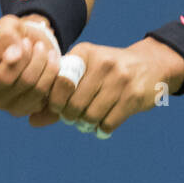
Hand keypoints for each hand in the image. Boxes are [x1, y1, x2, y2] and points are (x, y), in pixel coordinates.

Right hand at [0, 14, 63, 117]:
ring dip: (40, 62)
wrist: (34, 46)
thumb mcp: (9, 26)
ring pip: (26, 85)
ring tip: (41, 48)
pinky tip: (50, 61)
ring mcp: (0, 103)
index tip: (0, 49)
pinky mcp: (21, 109)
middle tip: (29, 42)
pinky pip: (41, 94)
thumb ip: (7, 36)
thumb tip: (12, 56)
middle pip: (4, 78)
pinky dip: (49, 73)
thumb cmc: (15, 36)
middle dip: (23, 56)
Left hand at [38, 38, 183, 135]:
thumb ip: (57, 96)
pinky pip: (107, 124)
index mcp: (85, 53)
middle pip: (73, 105)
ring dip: (86, 124)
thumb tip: (32, 121)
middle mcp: (102, 63)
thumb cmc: (107, 72)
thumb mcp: (84, 74)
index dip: (54, 103)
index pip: (58, 85)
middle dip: (71, 117)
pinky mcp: (134, 96)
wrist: (151, 64)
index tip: (60, 107)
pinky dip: (101, 129)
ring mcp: (120, 79)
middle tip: (75, 116)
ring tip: (89, 120)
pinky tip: (103, 124)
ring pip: (90, 116)